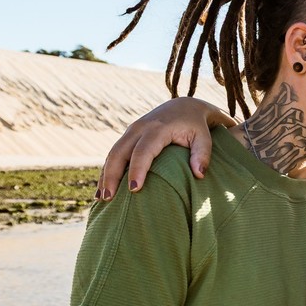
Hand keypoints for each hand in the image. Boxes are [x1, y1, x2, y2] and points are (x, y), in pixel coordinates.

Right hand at [98, 97, 231, 199]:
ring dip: (105, 175)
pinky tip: (103, 189)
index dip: (137, 170)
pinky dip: (107, 171)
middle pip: (120, 152)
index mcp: (158, 128)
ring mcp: (131, 131)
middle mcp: (140, 128)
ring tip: (101, 199)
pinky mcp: (128, 135)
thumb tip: (199, 174)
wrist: (185, 106)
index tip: (134, 190)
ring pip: (113, 153)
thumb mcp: (204, 138)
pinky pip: (114, 154)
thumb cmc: (197, 126)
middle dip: (112, 175)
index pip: (143, 151)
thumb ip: (203, 155)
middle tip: (109, 199)